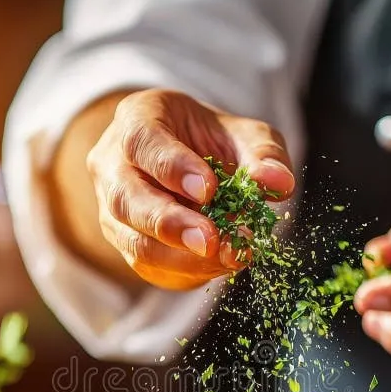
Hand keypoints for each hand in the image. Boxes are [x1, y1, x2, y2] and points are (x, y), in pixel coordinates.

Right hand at [85, 89, 294, 289]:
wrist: (188, 167)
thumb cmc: (212, 144)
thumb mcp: (244, 135)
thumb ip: (264, 154)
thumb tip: (278, 184)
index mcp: (136, 121)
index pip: (142, 142)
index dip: (173, 168)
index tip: (208, 190)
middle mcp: (112, 166)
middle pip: (127, 199)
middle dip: (170, 223)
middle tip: (209, 240)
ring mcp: (112, 210)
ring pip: (134, 240)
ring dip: (180, 257)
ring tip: (226, 256)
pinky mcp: (126, 245)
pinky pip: (149, 266)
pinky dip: (186, 270)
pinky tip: (219, 265)